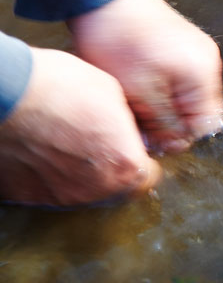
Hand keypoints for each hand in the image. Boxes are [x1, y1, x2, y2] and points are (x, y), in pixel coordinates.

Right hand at [0, 48, 160, 205]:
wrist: (3, 92)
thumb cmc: (57, 86)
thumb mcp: (112, 93)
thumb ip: (127, 125)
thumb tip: (129, 132)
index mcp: (124, 166)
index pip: (147, 178)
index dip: (140, 161)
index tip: (132, 150)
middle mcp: (95, 189)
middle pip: (116, 190)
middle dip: (113, 170)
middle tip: (99, 145)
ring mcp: (59, 196)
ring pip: (82, 192)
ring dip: (81, 174)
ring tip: (66, 143)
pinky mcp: (26, 195)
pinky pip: (46, 189)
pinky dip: (47, 175)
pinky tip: (41, 150)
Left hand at [68, 0, 222, 152]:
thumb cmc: (118, 39)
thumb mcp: (140, 91)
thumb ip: (163, 122)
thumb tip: (176, 144)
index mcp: (203, 73)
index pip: (206, 124)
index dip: (179, 137)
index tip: (153, 138)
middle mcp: (208, 62)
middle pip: (198, 110)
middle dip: (170, 122)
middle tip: (140, 121)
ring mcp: (197, 51)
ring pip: (186, 97)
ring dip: (164, 106)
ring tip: (136, 101)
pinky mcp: (183, 45)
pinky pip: (179, 80)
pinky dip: (162, 89)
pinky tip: (139, 85)